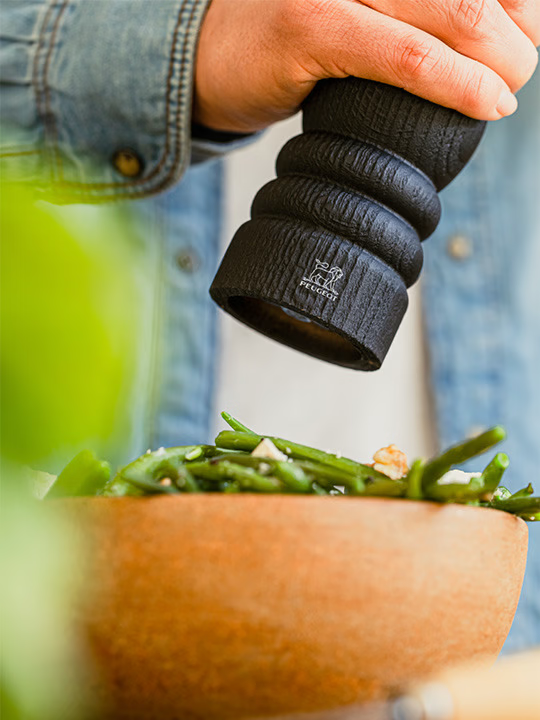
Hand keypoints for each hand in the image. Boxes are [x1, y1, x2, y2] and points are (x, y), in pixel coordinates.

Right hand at [193, 0, 538, 132]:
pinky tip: (487, 102)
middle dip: (516, 34)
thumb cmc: (291, 41)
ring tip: (508, 90)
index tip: (527, 36)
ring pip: (454, 12)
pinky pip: (404, 55)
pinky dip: (455, 82)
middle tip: (520, 71)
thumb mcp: (360, 11)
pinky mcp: (310, 23)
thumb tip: (489, 37)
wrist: (210, 57)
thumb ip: (410, 13)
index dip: (519, 2)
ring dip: (500, 59)